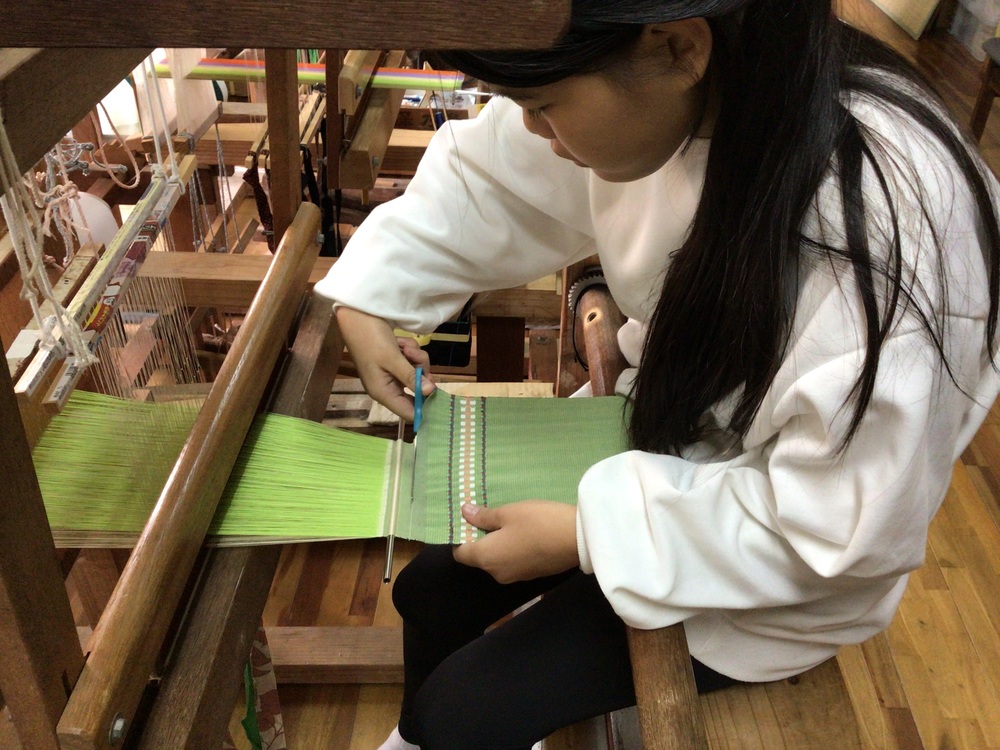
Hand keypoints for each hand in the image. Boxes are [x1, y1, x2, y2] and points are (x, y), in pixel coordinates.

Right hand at [335, 306, 435, 419]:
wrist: (359, 315)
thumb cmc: (371, 339)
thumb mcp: (392, 358)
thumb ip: (411, 377)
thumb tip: (430, 392)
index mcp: (383, 393)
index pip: (408, 413)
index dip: (425, 408)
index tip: (440, 398)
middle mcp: (388, 387)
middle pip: (416, 391)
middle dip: (421, 374)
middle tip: (418, 360)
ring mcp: (391, 374)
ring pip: (416, 373)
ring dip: (416, 358)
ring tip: (405, 346)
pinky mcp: (395, 362)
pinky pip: (411, 361)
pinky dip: (410, 351)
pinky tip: (400, 342)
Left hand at [452, 501, 579, 582]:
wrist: (577, 540)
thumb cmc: (538, 522)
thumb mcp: (508, 512)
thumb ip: (484, 516)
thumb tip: (464, 513)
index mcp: (486, 558)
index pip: (460, 554)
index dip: (461, 536)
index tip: (469, 520)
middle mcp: (496, 573)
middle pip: (479, 557)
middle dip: (481, 538)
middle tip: (492, 515)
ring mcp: (515, 577)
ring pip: (497, 560)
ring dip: (498, 544)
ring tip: (511, 522)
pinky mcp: (532, 575)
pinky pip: (513, 562)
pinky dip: (513, 550)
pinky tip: (526, 534)